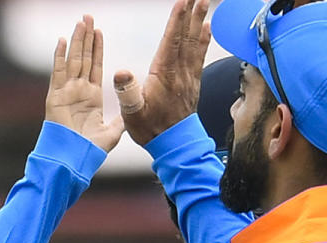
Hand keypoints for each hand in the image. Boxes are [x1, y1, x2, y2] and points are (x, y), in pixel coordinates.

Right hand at [46, 15, 123, 152]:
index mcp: (92, 97)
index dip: (97, 48)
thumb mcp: (112, 133)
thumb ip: (120, 121)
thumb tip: (131, 116)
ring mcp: (67, 92)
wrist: (73, 161)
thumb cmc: (89, 151)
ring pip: (73, 60)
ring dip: (76, 41)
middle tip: (88, 17)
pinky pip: (58, 73)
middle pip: (84, 58)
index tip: (99, 31)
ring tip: (80, 22)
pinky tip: (61, 40)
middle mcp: (79, 91)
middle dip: (86, 37)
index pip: (95, 66)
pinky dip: (59, 56)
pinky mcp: (56, 97)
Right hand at [113, 0, 211, 145]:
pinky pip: (199, 55)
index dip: (177, 21)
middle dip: (191, 14)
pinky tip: (206, 29)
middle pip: (186, 37)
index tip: (182, 2)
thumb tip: (120, 73)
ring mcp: (188, 77)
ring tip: (203, 4)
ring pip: (194, 43)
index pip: (171, 42)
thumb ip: (127, 92)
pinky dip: (203, 39)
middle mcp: (180, 72)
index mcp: (164, 75)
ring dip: (198, 21)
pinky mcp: (192, 82)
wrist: (174, 145)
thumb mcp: (133, 112)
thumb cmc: (151, 128)